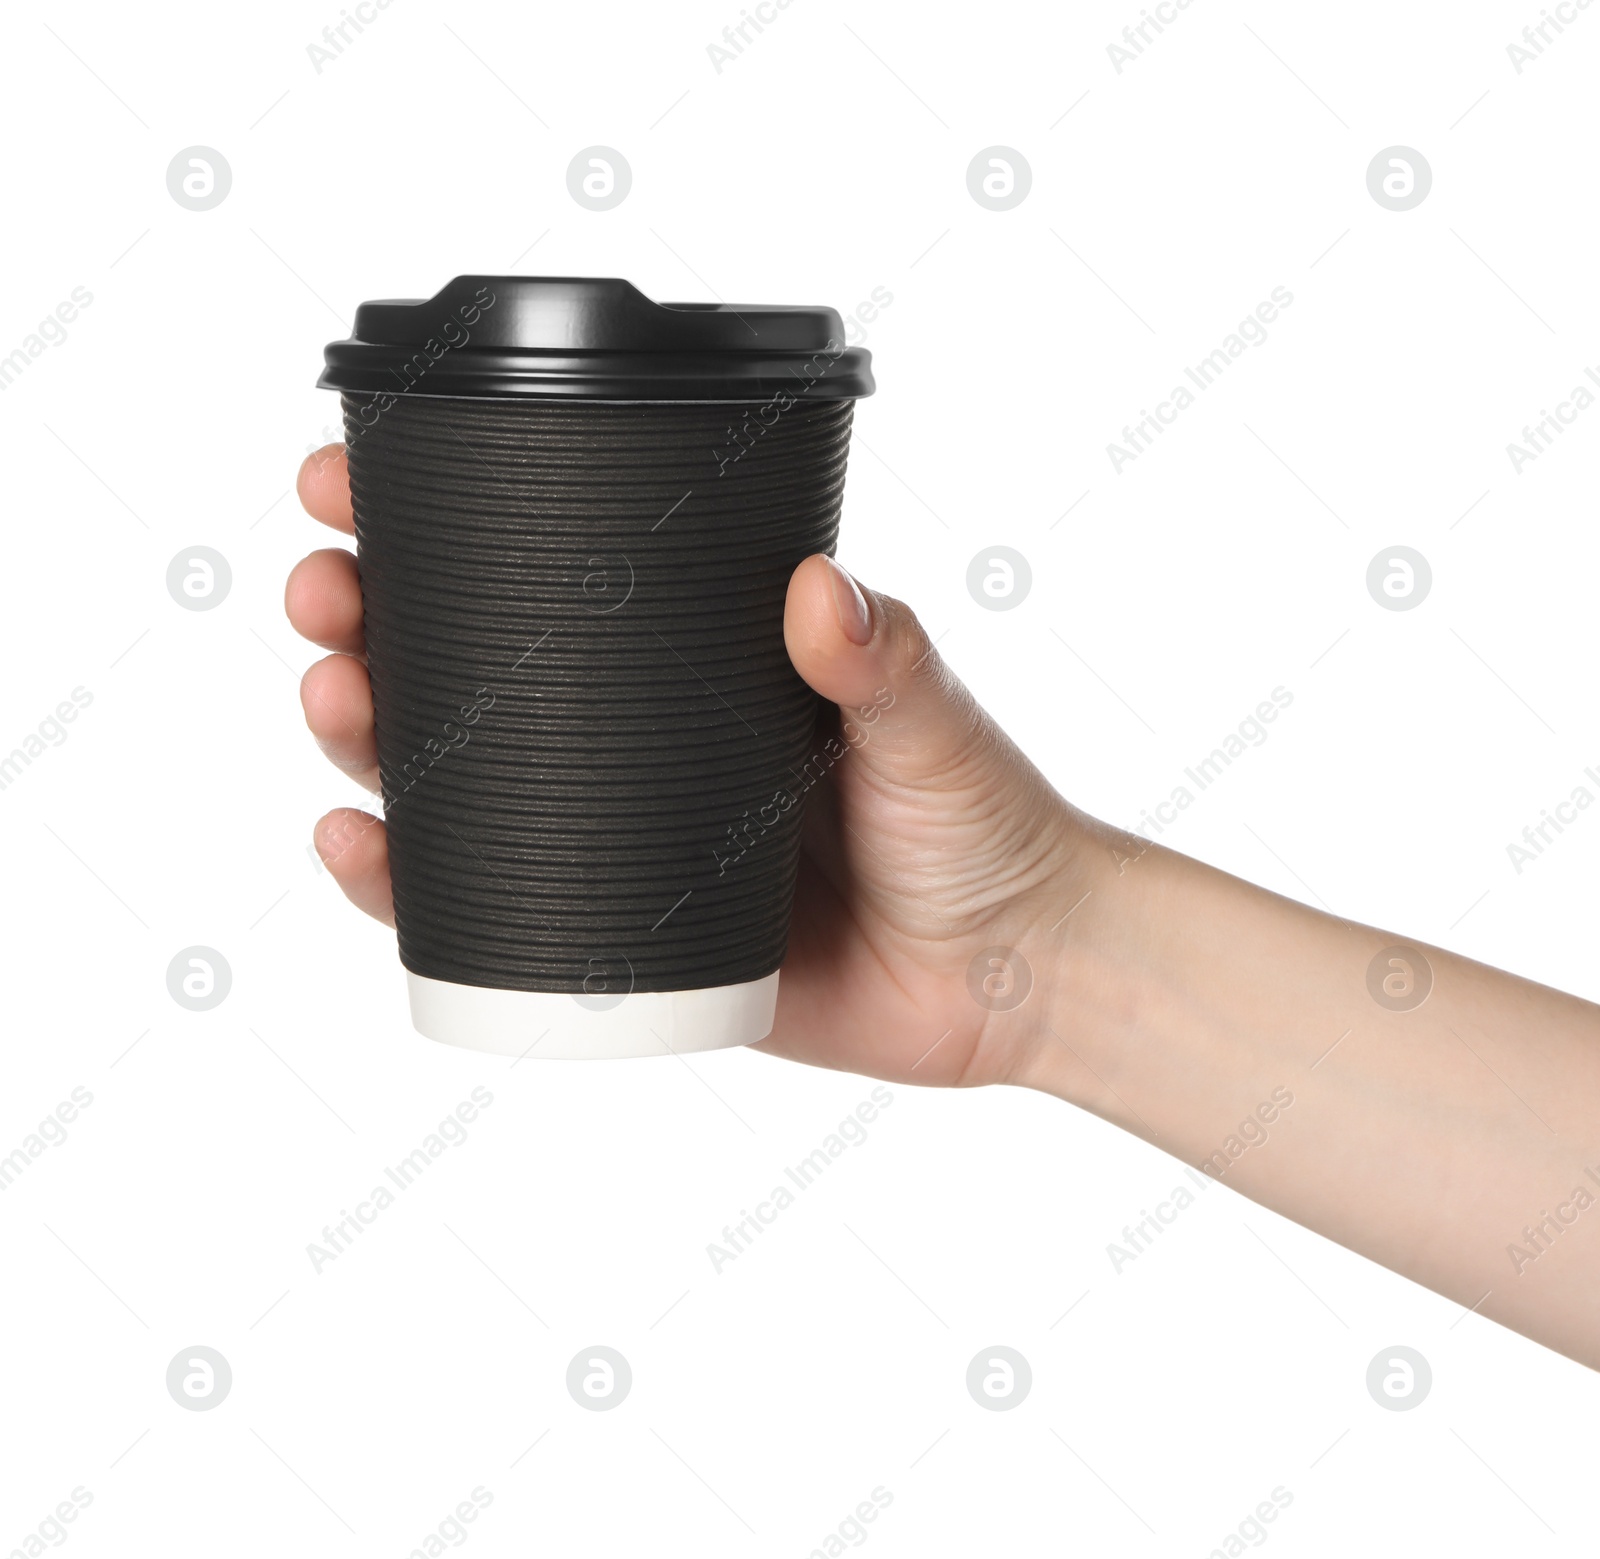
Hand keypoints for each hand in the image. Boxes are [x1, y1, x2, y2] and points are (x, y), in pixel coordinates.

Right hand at [287, 443, 1101, 1086]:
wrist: (1015, 978)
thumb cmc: (986, 830)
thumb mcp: (933, 725)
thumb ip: (885, 659)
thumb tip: (817, 588)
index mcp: (697, 666)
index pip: (550, 577)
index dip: (438, 525)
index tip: (357, 480)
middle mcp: (638, 743)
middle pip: (466, 669)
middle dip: (370, 621)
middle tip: (327, 593)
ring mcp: (615, 841)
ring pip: (453, 782)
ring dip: (366, 735)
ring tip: (334, 700)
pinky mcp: (617, 942)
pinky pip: (485, 911)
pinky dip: (405, 885)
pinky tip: (355, 847)